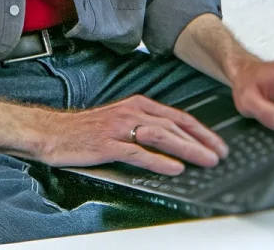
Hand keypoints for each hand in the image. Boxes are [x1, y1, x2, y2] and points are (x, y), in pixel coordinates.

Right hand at [37, 94, 228, 175]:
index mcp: (137, 104)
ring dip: (187, 148)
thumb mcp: (120, 121)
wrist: (53, 132)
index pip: (176, 116)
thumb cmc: (86, 130)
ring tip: (205, 160)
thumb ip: (144, 127)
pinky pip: (138, 152)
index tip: (217, 142)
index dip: (200, 130)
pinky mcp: (108, 144)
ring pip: (161, 136)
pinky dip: (159, 161)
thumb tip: (173, 143)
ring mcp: (120, 127)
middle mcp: (131, 111)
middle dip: (201, 140)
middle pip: (173, 125)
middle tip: (220, 153)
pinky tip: (174, 168)